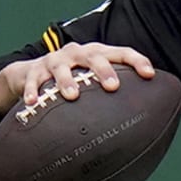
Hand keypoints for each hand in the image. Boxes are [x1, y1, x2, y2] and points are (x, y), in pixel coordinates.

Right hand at [0, 41, 153, 113]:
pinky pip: (32, 80)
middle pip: (94, 56)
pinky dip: (32, 91)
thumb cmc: (73, 81)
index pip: (121, 52)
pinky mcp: (34, 71)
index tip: (149, 75)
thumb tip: (145, 128)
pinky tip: (33, 103)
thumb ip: (113, 97)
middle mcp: (78, 53)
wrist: (31, 73)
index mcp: (97, 54)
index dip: (136, 61)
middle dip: (104, 70)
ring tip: (72, 96)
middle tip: (113, 86)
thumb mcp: (92, 82)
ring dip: (67, 81)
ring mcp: (55, 61)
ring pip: (61, 67)